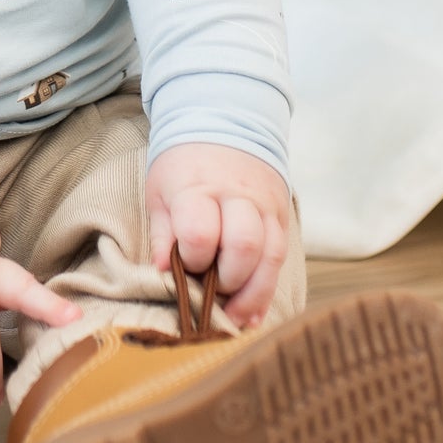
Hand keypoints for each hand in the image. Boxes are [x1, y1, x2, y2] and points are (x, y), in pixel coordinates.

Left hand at [144, 143, 289, 329]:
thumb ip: (163, 233)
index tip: (184, 268)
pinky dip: (267, 290)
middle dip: (228, 281)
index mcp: (199, 187)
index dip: (193, 259)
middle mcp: (238, 196)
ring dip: (254, 295)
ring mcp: (265, 206)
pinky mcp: (281, 216)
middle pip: (244, 246)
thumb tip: (163, 273)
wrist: (225, 123)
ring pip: (271, 256)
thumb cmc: (184, 165)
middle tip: (211, 293)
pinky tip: (253, 313)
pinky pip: (282, 258)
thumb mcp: (160, 190)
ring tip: (235, 320)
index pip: (201, 232)